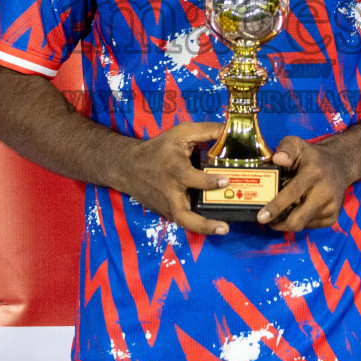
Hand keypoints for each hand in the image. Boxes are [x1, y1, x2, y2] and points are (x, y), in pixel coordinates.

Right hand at [119, 122, 230, 236]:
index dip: (209, 181)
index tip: (226, 180)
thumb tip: (231, 130)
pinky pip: (184, 219)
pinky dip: (198, 222)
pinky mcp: (165, 212)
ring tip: (223, 230)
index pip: (191, 178)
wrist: (128, 167)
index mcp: (174, 169)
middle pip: (184, 215)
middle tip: (224, 228)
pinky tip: (215, 219)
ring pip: (184, 222)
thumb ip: (207, 131)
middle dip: (204, 224)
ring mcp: (167, 205)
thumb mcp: (181, 133)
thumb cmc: (158, 149)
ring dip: (203, 229)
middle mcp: (170, 191)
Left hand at [257, 135, 350, 231]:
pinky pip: (309, 226)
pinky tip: (298, 207)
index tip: (261, 217)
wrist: (340, 166)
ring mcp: (330, 207)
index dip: (276, 207)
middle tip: (265, 219)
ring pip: (301, 224)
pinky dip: (299, 220)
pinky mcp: (333, 217)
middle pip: (297, 219)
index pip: (292, 193)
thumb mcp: (297, 144)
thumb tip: (277, 159)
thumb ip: (286, 149)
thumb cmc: (312, 156)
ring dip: (288, 220)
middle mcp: (324, 193)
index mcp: (313, 174)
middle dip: (278, 223)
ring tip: (283, 207)